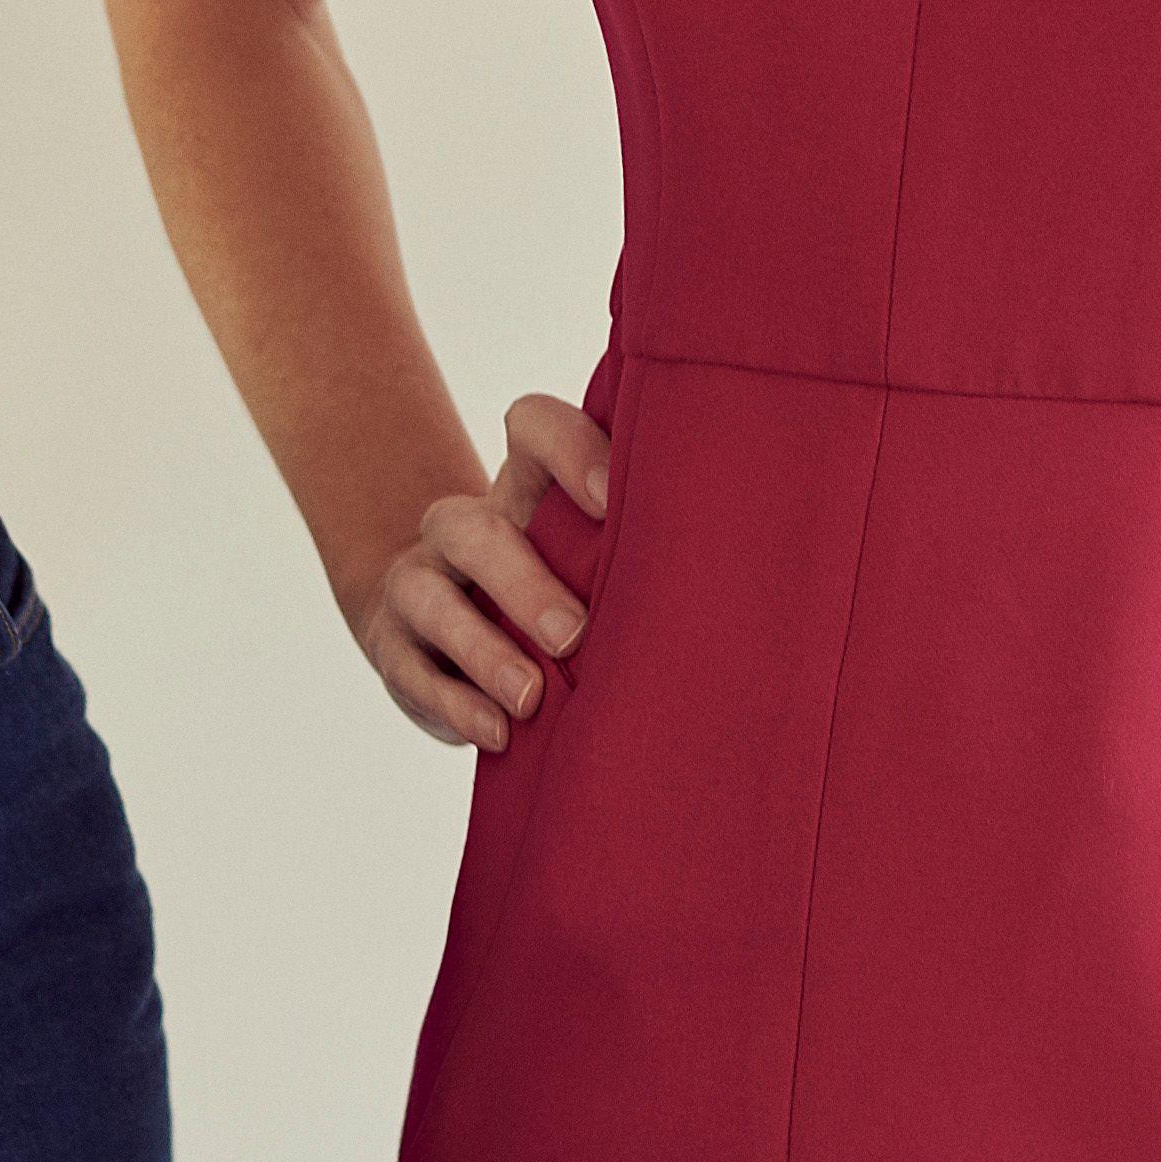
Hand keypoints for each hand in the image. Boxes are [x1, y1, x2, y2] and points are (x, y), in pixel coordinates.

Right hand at [345, 388, 611, 750]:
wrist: (445, 633)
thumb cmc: (560, 597)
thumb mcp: (596, 566)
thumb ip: (644, 553)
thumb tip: (766, 574)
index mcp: (524, 491)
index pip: (532, 427)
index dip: (569, 449)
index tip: (616, 500)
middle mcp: (463, 528)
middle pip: (474, 526)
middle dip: (524, 580)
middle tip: (579, 636)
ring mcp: (420, 584)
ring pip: (428, 594)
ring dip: (484, 648)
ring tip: (532, 698)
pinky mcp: (394, 647)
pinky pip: (411, 669)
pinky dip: (455, 704)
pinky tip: (499, 734)